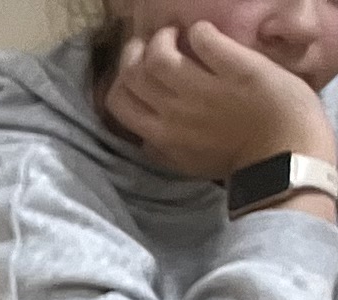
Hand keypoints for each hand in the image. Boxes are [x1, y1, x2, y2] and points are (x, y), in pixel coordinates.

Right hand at [103, 21, 336, 182]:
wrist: (284, 154)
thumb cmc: (237, 161)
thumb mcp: (187, 164)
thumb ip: (161, 150)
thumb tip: (142, 139)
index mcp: (160, 135)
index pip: (118, 101)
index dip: (122, 77)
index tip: (136, 66)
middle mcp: (174, 112)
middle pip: (133, 74)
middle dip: (136, 50)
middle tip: (154, 42)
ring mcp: (204, 90)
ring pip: (160, 55)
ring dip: (165, 37)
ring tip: (180, 34)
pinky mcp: (235, 69)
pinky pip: (205, 40)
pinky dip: (201, 31)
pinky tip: (206, 33)